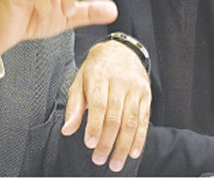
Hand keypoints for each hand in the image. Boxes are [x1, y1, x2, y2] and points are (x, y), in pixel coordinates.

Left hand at [62, 40, 151, 171]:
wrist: (121, 50)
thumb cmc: (96, 69)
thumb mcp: (80, 81)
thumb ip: (74, 106)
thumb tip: (67, 130)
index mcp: (101, 76)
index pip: (99, 104)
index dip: (94, 125)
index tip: (89, 144)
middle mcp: (121, 82)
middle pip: (115, 116)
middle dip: (107, 141)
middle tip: (99, 159)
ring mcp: (136, 89)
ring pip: (131, 121)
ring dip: (124, 145)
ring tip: (116, 163)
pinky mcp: (146, 95)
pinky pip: (144, 119)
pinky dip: (139, 138)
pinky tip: (133, 152)